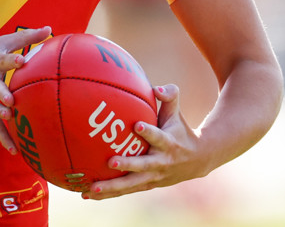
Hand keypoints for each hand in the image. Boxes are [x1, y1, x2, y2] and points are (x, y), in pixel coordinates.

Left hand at [82, 84, 204, 199]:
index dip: (149, 132)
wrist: (197, 160)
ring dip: (111, 188)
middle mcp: (161, 162)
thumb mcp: (177, 112)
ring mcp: (153, 177)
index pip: (159, 137)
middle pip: (142, 166)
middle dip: (127, 165)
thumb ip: (170, 95)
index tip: (137, 125)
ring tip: (91, 189)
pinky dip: (108, 194)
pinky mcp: (147, 186)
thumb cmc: (180, 129)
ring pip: (131, 184)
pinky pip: (126, 191)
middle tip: (111, 162)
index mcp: (169, 143)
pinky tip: (87, 194)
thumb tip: (156, 88)